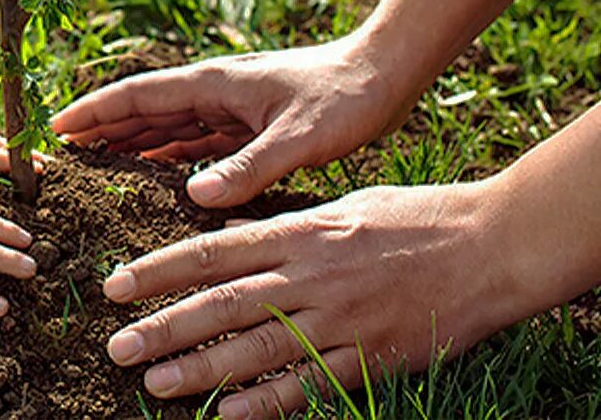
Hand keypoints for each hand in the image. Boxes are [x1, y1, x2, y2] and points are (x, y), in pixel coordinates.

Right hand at [53, 36, 410, 207]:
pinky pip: (194, 142)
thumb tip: (194, 197)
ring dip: (129, 143)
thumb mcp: (299, 137)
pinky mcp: (248, 124)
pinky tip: (153, 173)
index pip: (137, 96)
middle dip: (100, 129)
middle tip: (61, 154)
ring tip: (93, 165)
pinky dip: (167, 156)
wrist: (388, 74)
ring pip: (165, 127)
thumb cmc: (346, 97)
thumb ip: (249, 167)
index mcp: (214, 84)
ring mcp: (229, 107)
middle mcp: (213, 92)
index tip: (55, 127)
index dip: (93, 112)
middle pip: (142, 111)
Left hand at [100, 182, 541, 418]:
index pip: (209, 252)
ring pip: (256, 349)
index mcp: (298, 232)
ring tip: (154, 382)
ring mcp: (340, 318)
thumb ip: (281, 227)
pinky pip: (311, 385)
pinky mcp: (371, 356)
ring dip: (200, 369)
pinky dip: (267, 403)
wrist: (490, 244)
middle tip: (116, 346)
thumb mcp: (338, 206)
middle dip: (162, 326)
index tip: (114, 285)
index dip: (157, 270)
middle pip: (221, 304)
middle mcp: (310, 275)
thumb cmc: (413, 218)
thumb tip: (227, 238)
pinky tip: (228, 416)